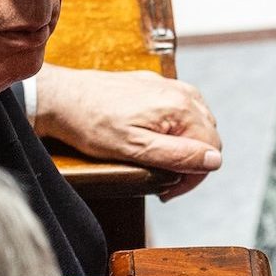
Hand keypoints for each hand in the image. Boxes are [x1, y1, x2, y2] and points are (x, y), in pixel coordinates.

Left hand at [32, 65, 221, 199]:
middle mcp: (180, 92)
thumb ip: (178, 155)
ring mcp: (166, 86)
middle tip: (163, 180)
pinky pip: (179, 110)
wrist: (61, 98)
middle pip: (207, 135)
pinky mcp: (152, 85)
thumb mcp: (136, 149)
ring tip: (159, 162)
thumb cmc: (92, 124)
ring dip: (184, 146)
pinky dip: (173, 130)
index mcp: (180, 107)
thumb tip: (214, 161)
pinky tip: (152, 140)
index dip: (193, 176)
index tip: (168, 190)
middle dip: (190, 162)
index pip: (211, 149)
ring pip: (196, 122)